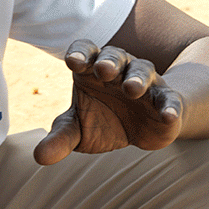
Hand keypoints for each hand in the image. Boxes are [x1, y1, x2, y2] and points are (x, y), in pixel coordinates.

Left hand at [33, 40, 183, 165]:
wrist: (142, 130)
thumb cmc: (103, 122)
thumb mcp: (78, 131)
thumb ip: (60, 139)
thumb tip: (38, 157)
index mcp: (92, 70)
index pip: (85, 51)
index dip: (79, 53)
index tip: (73, 61)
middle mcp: (120, 69)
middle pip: (114, 56)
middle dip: (108, 62)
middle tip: (102, 70)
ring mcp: (145, 82)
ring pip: (142, 71)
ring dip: (137, 78)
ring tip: (131, 89)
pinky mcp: (166, 100)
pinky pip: (169, 99)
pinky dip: (170, 106)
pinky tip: (168, 116)